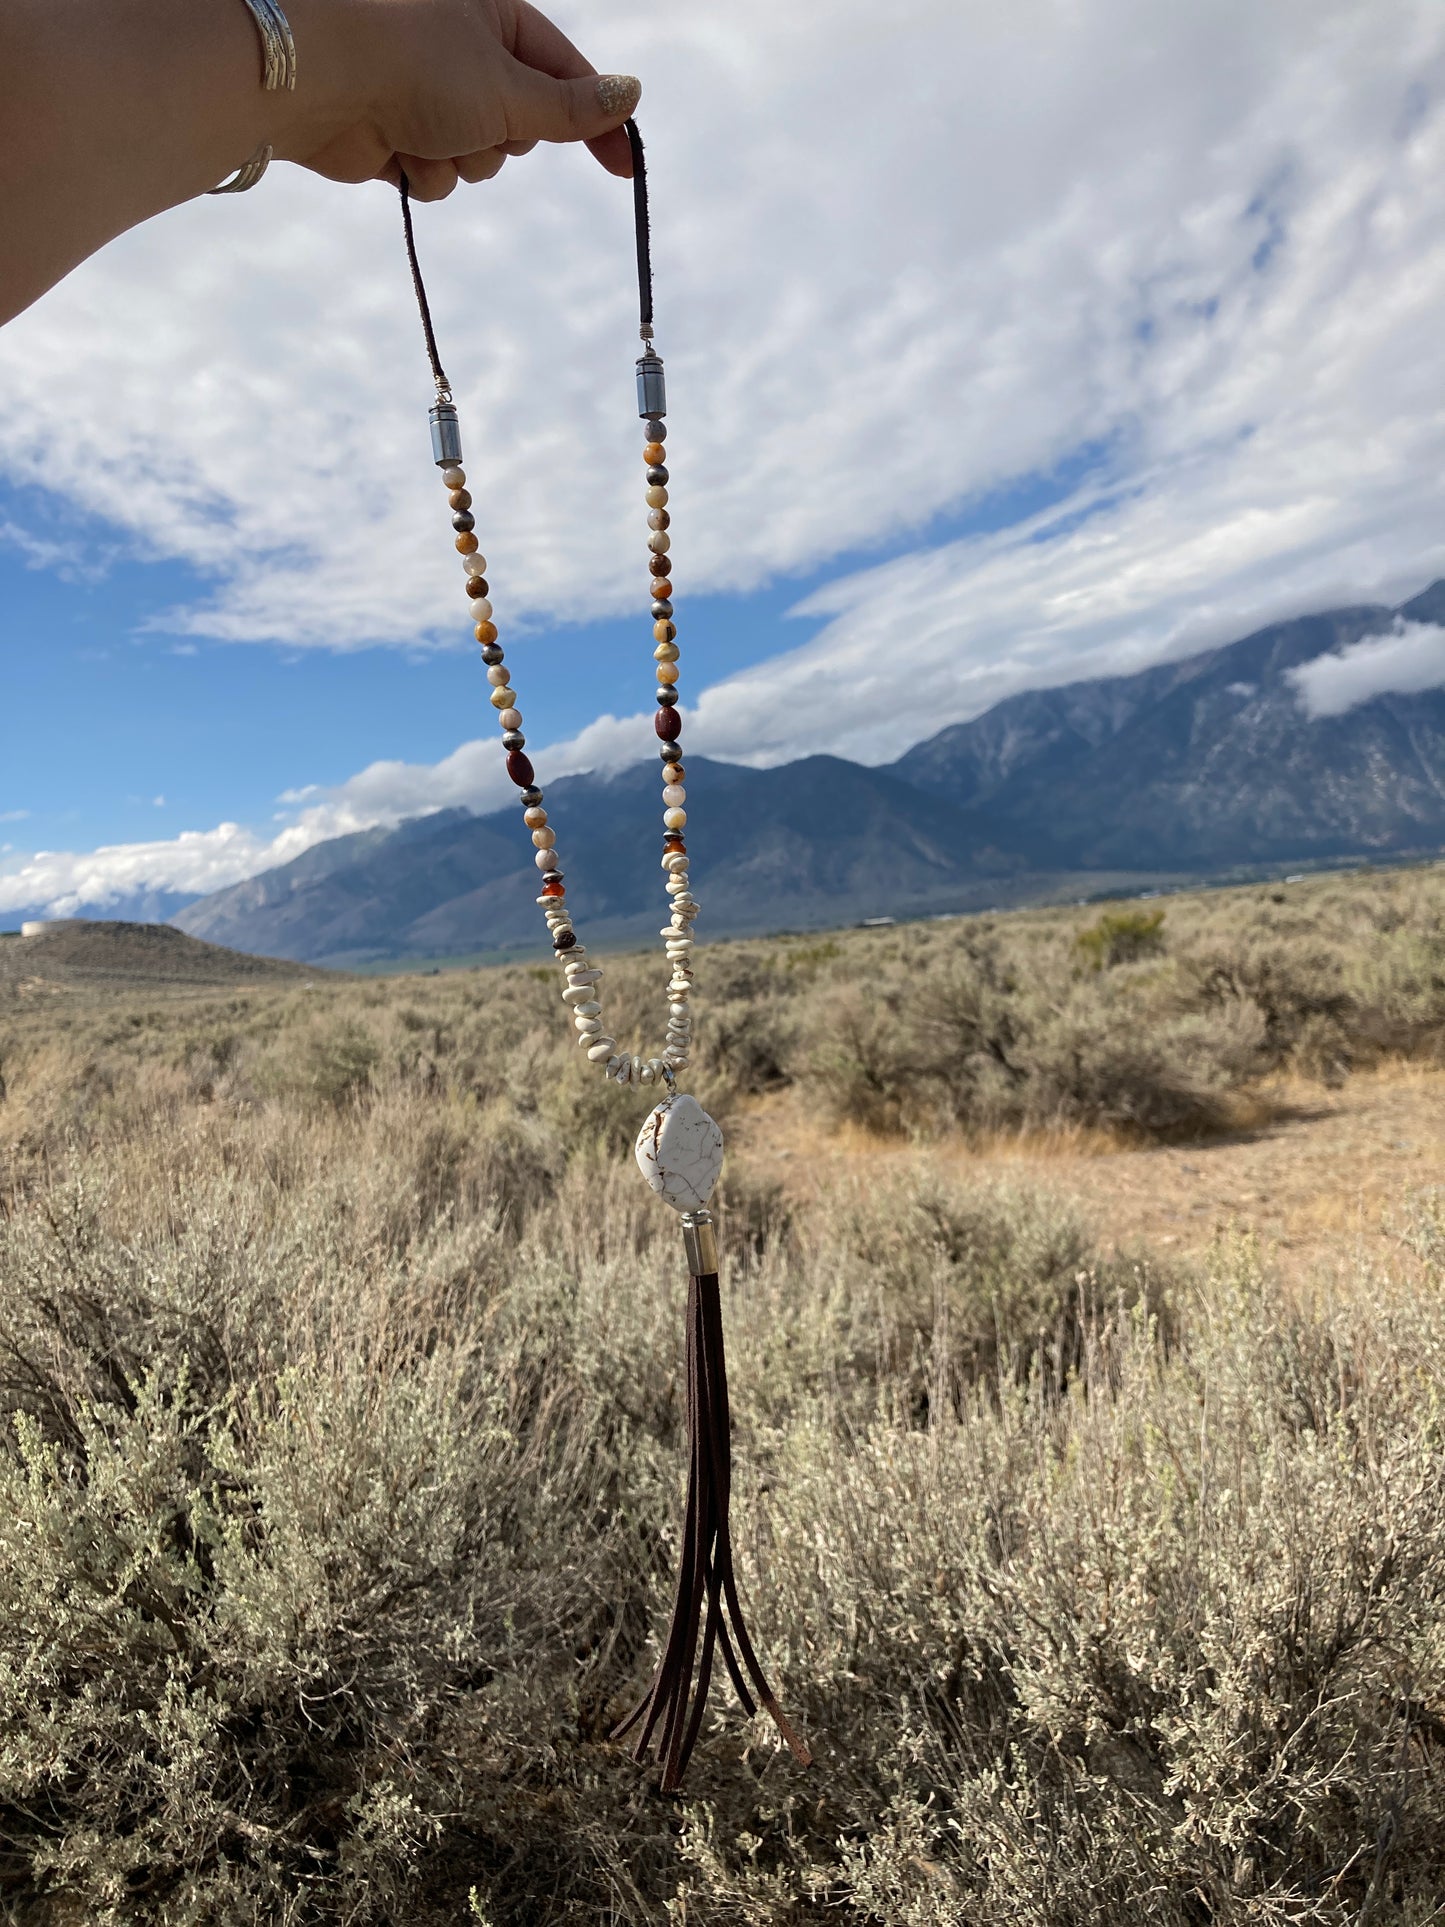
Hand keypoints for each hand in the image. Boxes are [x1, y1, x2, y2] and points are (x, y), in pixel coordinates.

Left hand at [275, 0, 640, 197]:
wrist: (318, 83)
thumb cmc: (415, 65)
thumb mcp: (509, 88)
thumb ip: (571, 108)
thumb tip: (631, 95)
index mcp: (493, 14)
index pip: (566, 73)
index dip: (597, 122)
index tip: (625, 168)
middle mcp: (463, 51)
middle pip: (521, 125)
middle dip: (504, 139)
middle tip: (478, 122)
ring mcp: (429, 95)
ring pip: (480, 158)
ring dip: (462, 160)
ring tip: (427, 134)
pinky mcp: (399, 134)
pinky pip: (440, 175)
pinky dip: (424, 173)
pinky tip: (397, 151)